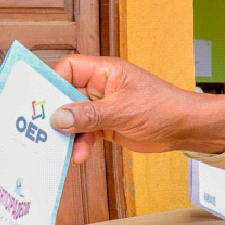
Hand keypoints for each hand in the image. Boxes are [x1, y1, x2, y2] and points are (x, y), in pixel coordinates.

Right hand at [49, 54, 224, 163]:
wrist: (185, 128)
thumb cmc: (163, 108)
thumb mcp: (122, 111)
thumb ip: (89, 115)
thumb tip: (59, 117)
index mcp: (105, 71)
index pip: (68, 68)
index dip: (52, 81)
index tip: (39, 100)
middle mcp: (101, 86)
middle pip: (67, 95)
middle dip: (56, 112)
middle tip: (41, 128)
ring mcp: (104, 107)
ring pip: (75, 118)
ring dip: (69, 134)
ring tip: (62, 148)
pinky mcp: (109, 125)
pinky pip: (87, 133)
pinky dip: (81, 144)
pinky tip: (78, 155)